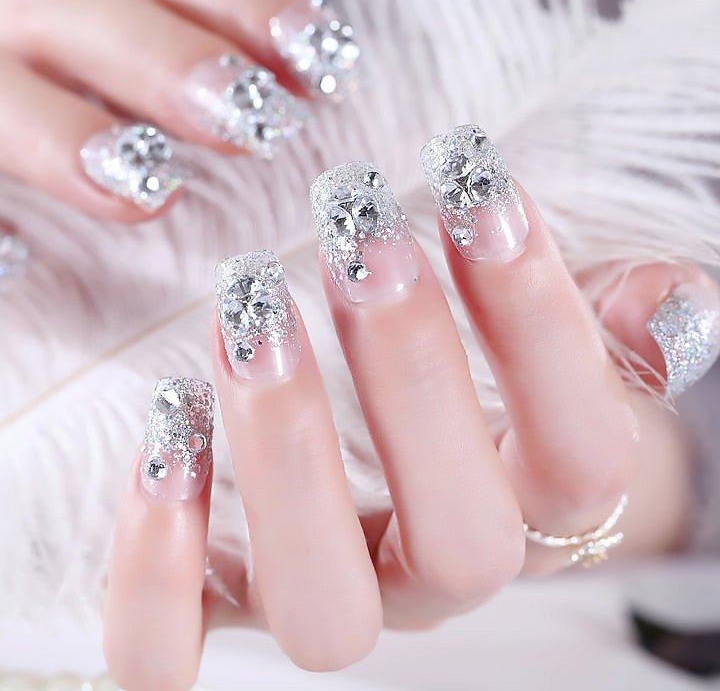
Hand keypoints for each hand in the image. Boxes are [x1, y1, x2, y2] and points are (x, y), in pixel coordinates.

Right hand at [0, 0, 358, 287]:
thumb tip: (304, 104)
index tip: (321, 64)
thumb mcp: (131, 112)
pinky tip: (2, 262)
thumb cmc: (59, 167)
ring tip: (147, 192)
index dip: (245, 2)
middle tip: (253, 124)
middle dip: (166, 58)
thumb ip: (196, 101)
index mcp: (71, 3)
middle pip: (70, 2)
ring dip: (59, 132)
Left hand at [102, 128, 719, 688]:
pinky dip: (154, 561)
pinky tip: (162, 417)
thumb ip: (620, 323)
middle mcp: (442, 574)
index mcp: (538, 506)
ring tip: (250, 311)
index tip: (472, 180)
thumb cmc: (485, 379)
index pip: (580, 448)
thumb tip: (674, 305)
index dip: (536, 315)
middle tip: (357, 229)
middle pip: (461, 542)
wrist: (405, 458)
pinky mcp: (220, 603)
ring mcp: (334, 597)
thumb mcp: (559, 342)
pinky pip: (173, 650)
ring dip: (284, 455)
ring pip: (322, 612)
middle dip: (411, 374)